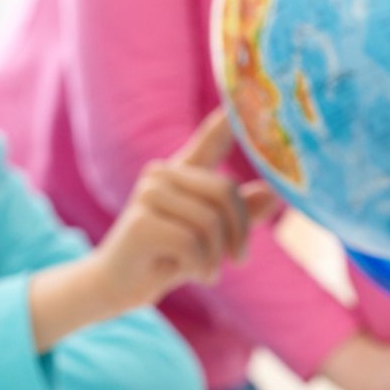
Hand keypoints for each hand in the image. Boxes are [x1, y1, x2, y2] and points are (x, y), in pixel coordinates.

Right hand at [29, 111, 274, 350]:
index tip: (238, 103)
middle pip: (225, 191)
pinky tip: (192, 274)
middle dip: (239, 232)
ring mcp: (149, 194)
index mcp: (182, 173)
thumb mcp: (211, 236)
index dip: (225, 123)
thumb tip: (273, 193)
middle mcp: (163, 175)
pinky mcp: (141, 222)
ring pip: (210, 221)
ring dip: (217, 256)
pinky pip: (192, 243)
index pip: (208, 141)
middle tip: (239, 259)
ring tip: (208, 271)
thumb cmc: (167, 257)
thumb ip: (240, 214)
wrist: (117, 286)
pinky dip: (201, 266)